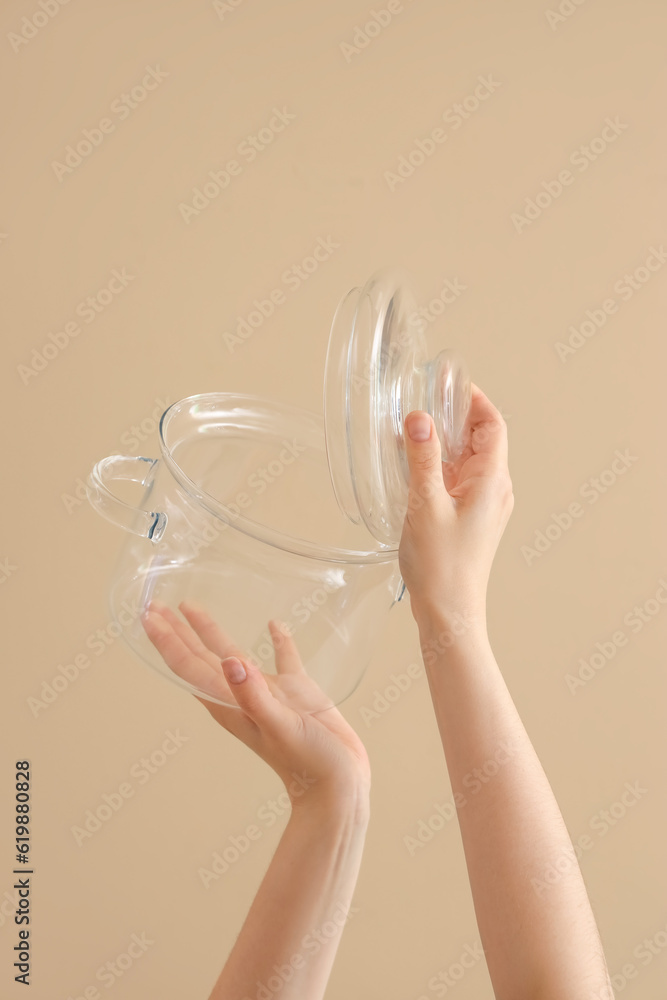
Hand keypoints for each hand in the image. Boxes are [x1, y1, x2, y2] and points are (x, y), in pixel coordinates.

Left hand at [141, 600, 370, 815]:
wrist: (338, 787)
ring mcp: (268, 693)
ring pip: (233, 654)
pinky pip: (283, 659)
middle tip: (155, 605)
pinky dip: (278, 641)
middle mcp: (242, 695)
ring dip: (211, 631)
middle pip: (200, 657)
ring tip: (192, 607)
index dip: (168, 641)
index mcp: (230, 704)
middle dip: (177, 632)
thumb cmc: (307, 763)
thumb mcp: (278, 726)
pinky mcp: (297, 692)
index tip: (148, 616)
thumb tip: (231, 662)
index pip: (188, 666)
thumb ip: (254, 695)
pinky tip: (275, 625)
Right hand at [398, 383, 513, 628]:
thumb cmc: (442, 566)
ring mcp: (484, 506)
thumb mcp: (425, 505)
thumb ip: (422, 458)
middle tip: (423, 401)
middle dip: (454, 417)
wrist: (450, 614)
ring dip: (443, 442)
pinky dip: (438, 466)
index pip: (493, 424)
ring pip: (467, 460)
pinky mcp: (470, 519)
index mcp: (492, 481)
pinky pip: (457, 480)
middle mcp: (494, 490)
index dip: (474, 399)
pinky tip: (411, 467)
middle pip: (481, 438)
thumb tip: (420, 417)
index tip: (448, 383)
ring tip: (411, 430)